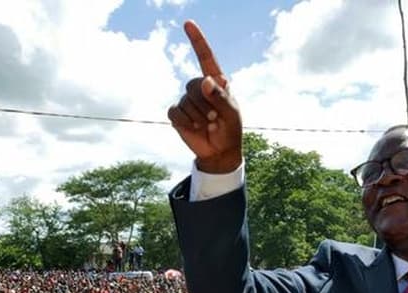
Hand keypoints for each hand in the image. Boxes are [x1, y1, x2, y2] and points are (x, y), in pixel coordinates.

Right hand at [167, 20, 241, 172]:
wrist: (219, 152)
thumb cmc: (230, 131)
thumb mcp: (232, 114)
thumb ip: (220, 97)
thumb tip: (205, 81)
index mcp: (216, 83)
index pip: (206, 58)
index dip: (197, 41)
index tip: (188, 24)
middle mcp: (201, 88)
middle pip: (194, 84)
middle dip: (204, 104)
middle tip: (214, 119)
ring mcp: (187, 100)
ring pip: (186, 100)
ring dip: (197, 116)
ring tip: (207, 126)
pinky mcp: (178, 114)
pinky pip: (176, 112)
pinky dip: (185, 122)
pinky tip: (194, 128)